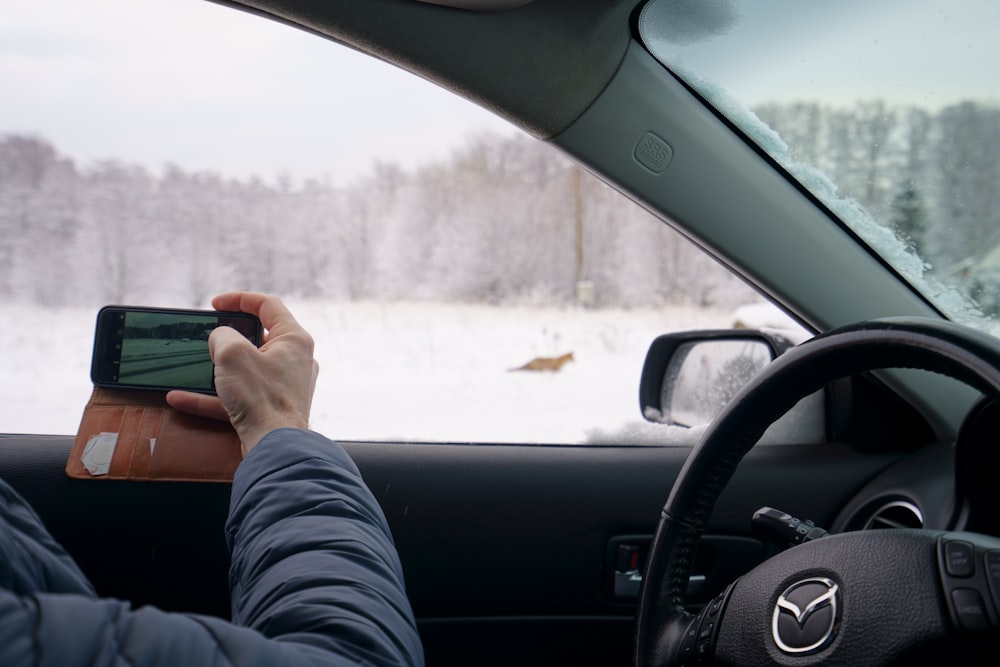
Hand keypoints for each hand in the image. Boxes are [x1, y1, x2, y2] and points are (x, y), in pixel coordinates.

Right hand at [167, 292, 318, 454]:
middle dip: (228, 338)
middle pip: (258, 338)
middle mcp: (295, 361)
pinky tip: (181, 398)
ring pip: (245, 370)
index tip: (215, 304)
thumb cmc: (261, 398)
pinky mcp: (271, 409)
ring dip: (217, 370)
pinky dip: (212, 397)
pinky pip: (238, 397)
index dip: (240, 299)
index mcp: (294, 339)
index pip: (269, 305)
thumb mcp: (232, 353)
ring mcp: (284, 386)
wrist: (274, 447)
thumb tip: (220, 340)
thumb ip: (222, 336)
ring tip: (194, 365)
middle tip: (209, 336)